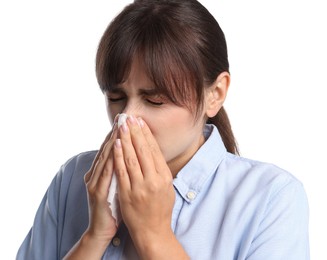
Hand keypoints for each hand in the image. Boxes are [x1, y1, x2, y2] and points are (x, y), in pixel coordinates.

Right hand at [64, 123, 119, 259]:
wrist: (102, 230)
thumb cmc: (113, 207)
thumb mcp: (118, 185)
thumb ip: (121, 170)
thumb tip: (133, 155)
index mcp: (102, 172)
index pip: (112, 149)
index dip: (119, 134)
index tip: (128, 120)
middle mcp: (96, 174)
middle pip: (107, 149)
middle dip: (116, 132)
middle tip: (123, 116)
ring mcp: (95, 182)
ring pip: (105, 156)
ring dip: (113, 140)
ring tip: (120, 125)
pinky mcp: (96, 192)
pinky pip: (105, 172)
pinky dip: (110, 158)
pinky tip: (115, 147)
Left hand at [113, 115, 177, 256]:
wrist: (152, 231)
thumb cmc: (161, 209)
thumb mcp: (167, 188)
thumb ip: (161, 170)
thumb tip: (154, 152)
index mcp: (165, 177)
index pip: (154, 150)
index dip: (146, 134)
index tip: (140, 122)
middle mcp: (154, 180)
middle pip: (143, 150)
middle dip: (135, 132)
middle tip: (129, 118)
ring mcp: (140, 187)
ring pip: (132, 157)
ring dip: (126, 139)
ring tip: (121, 126)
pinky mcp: (127, 193)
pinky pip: (121, 171)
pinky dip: (118, 156)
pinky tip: (116, 144)